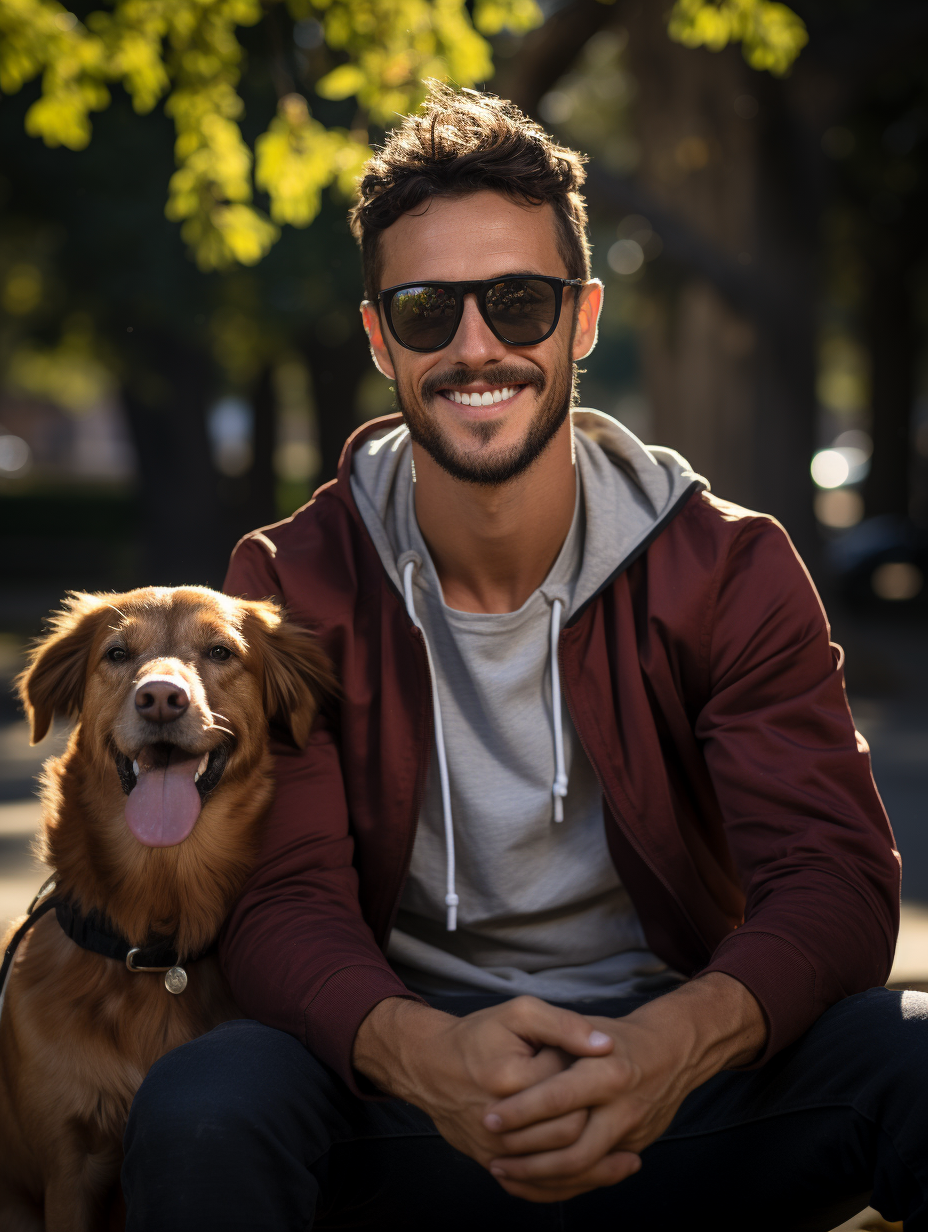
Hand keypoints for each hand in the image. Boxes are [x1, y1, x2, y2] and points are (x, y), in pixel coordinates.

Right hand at [352, 994, 615, 1169]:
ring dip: (593, 1164)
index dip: (593, 1086)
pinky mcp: (490, 1163)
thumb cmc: (479, 1036)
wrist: (431, 1066)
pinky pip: (535, 1185)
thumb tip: (607, 1045)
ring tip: (626, 1157)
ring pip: (556, 1169)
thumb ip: (564, 1025)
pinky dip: (567, 1185)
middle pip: (568, 1135)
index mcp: (512, 1079)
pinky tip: (592, 1175)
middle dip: (594, 1125)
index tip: (602, 1076)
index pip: (573, 1094)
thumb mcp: (519, 1014)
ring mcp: (494, 1148)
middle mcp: (501, 1121)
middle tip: (609, 1115)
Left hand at [483, 973, 766, 1202]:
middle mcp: (623, 1108)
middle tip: (494, 1160)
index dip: (521, 1112)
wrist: (674, 1051)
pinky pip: (594, 1175)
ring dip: (541, 1179)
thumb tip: (519, 1069)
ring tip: (505, 1173)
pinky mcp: (633, 1148)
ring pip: (583, 1170)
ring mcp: (631, 1133)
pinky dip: (562, 1184)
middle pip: (573, 1150)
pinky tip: (531, 1182)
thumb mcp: (588, 1023)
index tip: (491, 1119)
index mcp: (608, 1072)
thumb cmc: (619, 1036)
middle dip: (529, 1160)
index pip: (557, 1098)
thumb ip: (558, 1038)